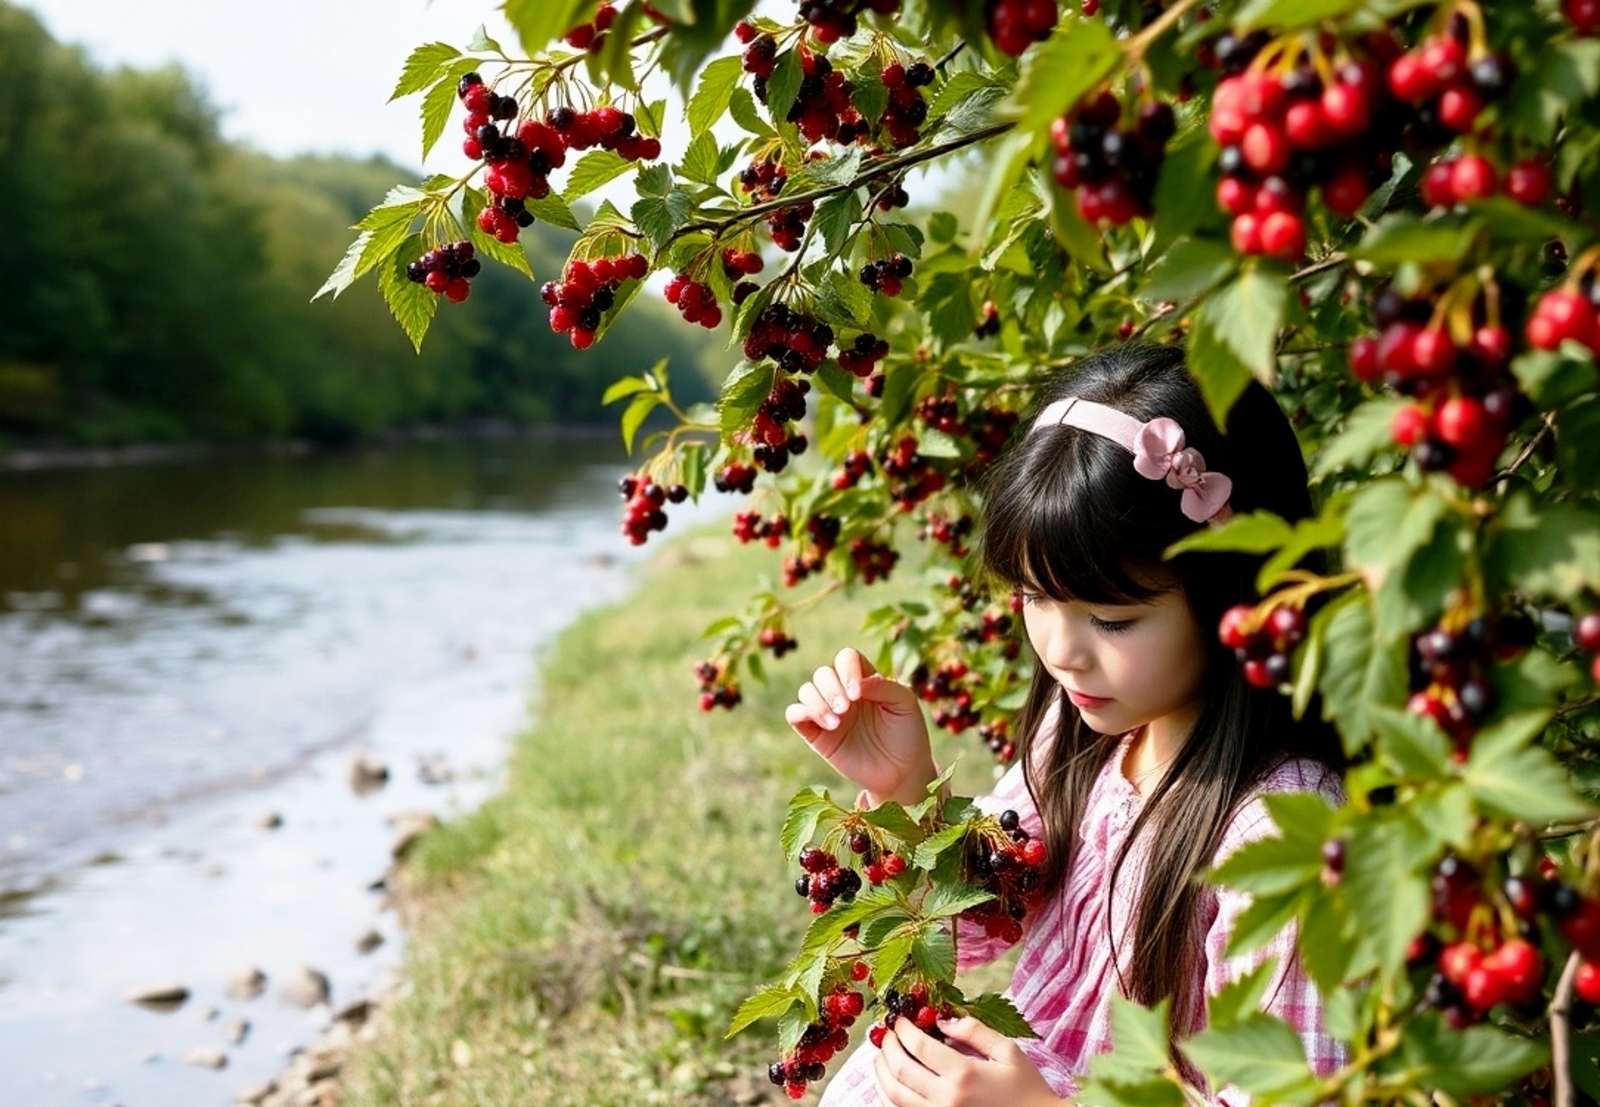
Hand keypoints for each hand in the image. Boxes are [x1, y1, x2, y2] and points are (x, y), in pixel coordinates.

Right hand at [784, 647, 934, 806]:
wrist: (902, 772)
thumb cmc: (908, 734)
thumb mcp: (905, 704)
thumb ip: (884, 686)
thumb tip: (857, 682)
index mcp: (863, 680)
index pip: (846, 658)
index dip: (847, 669)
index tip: (857, 693)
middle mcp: (842, 693)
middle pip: (823, 673)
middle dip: (831, 688)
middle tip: (846, 709)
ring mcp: (828, 713)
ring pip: (806, 691)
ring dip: (817, 702)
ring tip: (836, 723)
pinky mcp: (816, 735)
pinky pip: (795, 714)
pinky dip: (801, 713)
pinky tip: (825, 726)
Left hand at [873, 1017, 1064, 1106]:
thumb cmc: (1026, 1088)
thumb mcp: (1007, 1051)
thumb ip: (974, 1031)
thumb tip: (943, 1020)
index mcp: (964, 1074)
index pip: (919, 1046)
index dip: (903, 1029)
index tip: (899, 1019)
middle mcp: (947, 1098)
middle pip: (901, 1070)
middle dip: (887, 1048)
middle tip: (886, 1034)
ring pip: (895, 1096)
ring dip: (881, 1074)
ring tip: (881, 1057)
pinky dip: (889, 1099)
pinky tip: (891, 1085)